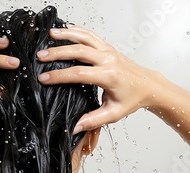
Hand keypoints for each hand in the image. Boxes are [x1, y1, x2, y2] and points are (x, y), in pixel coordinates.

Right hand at [37, 25, 163, 132]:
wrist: (148, 85)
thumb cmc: (132, 98)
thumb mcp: (114, 113)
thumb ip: (93, 120)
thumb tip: (75, 127)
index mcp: (109, 76)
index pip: (79, 74)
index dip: (59, 75)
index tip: (44, 78)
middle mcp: (109, 60)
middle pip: (79, 51)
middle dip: (58, 53)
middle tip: (41, 56)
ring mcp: (108, 51)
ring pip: (85, 38)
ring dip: (66, 35)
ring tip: (50, 35)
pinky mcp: (108, 47)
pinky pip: (91, 35)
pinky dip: (78, 30)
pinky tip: (65, 28)